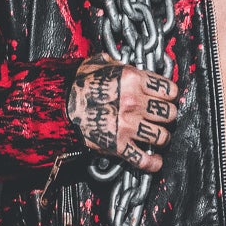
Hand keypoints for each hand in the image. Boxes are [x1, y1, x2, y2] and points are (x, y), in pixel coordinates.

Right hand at [66, 54, 177, 173]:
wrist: (55, 104)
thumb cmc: (76, 83)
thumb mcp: (100, 63)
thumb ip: (121, 65)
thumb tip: (131, 65)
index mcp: (133, 80)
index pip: (169, 90)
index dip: (169, 94)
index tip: (167, 97)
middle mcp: (133, 103)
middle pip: (169, 113)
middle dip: (168, 115)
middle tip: (163, 116)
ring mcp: (126, 126)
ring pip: (161, 136)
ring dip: (162, 137)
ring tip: (158, 135)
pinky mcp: (117, 145)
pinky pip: (143, 159)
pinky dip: (152, 163)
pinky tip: (155, 161)